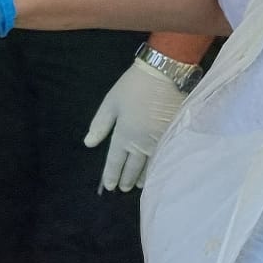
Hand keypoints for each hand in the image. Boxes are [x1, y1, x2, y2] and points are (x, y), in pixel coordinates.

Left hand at [82, 59, 189, 191]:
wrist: (164, 74)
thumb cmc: (133, 87)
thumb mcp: (110, 103)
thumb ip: (100, 125)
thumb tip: (89, 143)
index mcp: (124, 134)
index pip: (116, 160)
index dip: (111, 174)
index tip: (109, 186)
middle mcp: (141, 142)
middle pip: (133, 166)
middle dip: (127, 178)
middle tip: (123, 189)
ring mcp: (159, 141)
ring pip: (150, 165)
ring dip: (143, 177)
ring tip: (138, 185)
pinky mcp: (173, 136)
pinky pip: (164, 157)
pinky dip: (159, 167)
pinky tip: (159, 172)